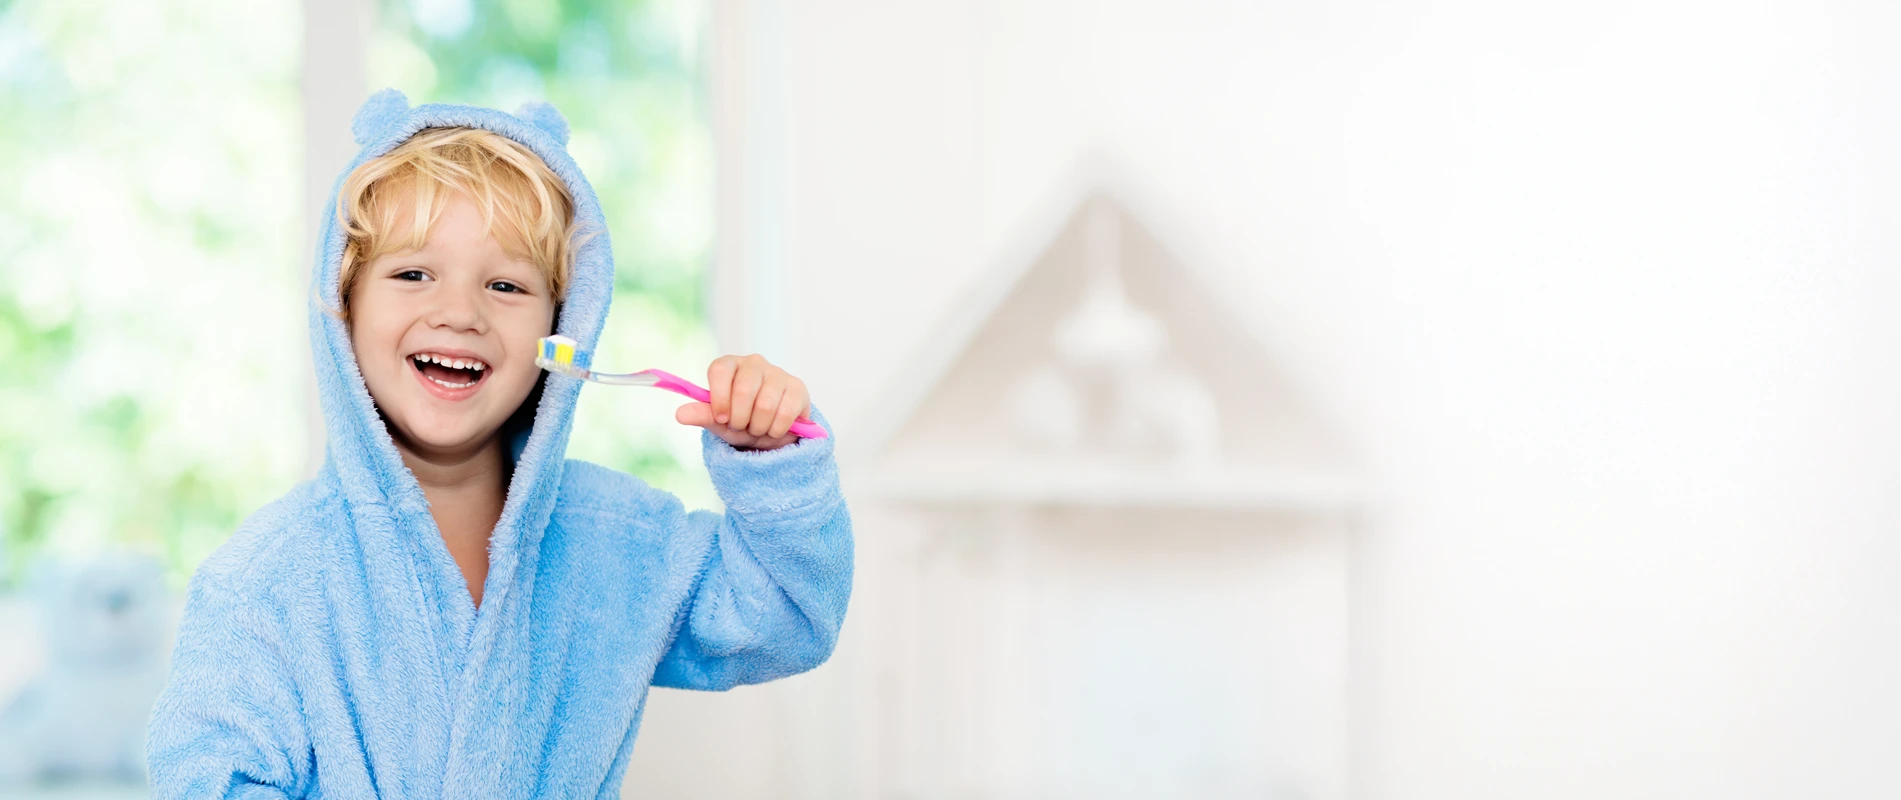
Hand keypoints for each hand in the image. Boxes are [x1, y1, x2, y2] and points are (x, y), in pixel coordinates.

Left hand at [675, 353, 813, 450]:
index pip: (720, 370)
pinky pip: (785, 412)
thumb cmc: (742, 421)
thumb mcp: (719, 422)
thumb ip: (702, 415)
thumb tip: (679, 414)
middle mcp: (754, 363)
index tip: (722, 418)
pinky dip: (776, 429)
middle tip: (741, 426)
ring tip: (757, 428)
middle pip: (744, 389)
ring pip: (765, 404)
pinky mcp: (797, 388)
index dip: (719, 398)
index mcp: (730, 365)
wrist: (771, 432)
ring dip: (758, 427)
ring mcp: (778, 373)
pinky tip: (774, 429)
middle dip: (740, 418)